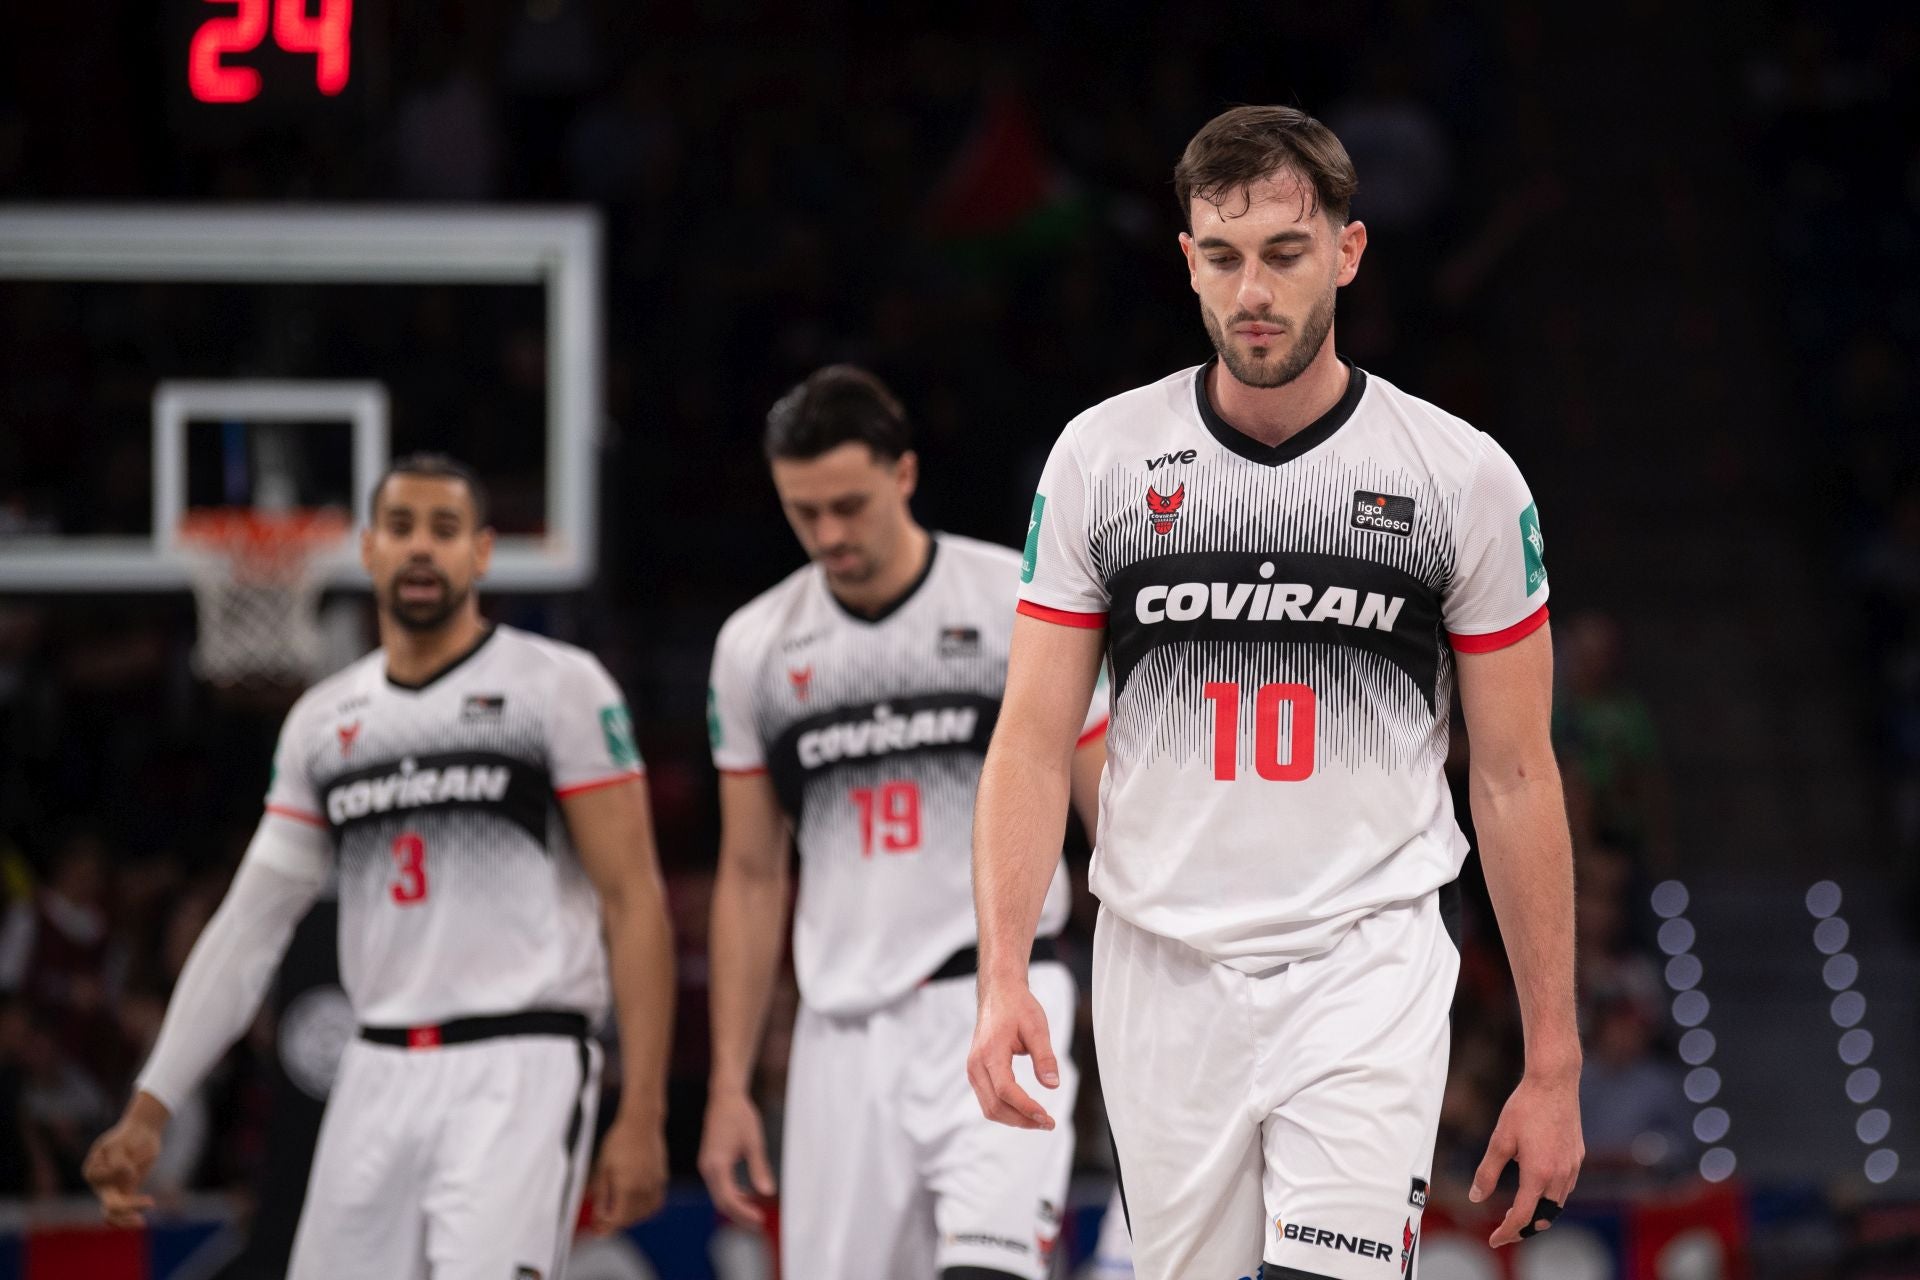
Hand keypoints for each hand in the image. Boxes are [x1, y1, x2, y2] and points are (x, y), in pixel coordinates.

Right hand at [83, 1096, 166, 1227]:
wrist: (140, 1132)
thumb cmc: (127, 1136)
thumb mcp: (120, 1142)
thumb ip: (118, 1159)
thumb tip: (127, 1176)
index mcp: (92, 1170)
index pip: (104, 1178)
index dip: (121, 1170)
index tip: (131, 1161)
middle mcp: (100, 1183)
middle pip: (108, 1203)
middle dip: (127, 1207)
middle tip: (150, 1203)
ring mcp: (112, 1189)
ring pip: (111, 1214)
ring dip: (125, 1220)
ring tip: (141, 1222)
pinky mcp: (126, 1190)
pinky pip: (121, 1212)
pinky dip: (128, 1219)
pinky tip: (141, 1222)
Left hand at [586, 1111, 666, 1233]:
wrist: (641, 1122)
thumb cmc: (620, 1140)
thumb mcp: (602, 1167)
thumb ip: (601, 1194)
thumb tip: (599, 1213)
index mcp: (628, 1186)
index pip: (619, 1218)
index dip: (607, 1226)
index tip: (598, 1227)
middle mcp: (644, 1188)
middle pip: (631, 1218)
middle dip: (617, 1223)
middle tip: (603, 1222)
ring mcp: (656, 1184)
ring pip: (645, 1213)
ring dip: (632, 1218)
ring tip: (619, 1213)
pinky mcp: (662, 1178)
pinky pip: (656, 1202)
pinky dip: (646, 1209)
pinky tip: (636, 1205)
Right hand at [696, 1089, 775, 1227]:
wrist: (725, 1097)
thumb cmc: (741, 1116)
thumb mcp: (754, 1142)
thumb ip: (759, 1168)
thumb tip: (768, 1191)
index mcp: (717, 1164)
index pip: (728, 1198)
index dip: (743, 1212)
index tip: (760, 1219)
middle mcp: (707, 1168)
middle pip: (721, 1201)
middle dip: (739, 1215)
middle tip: (759, 1224)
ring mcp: (706, 1165)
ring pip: (718, 1195)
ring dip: (735, 1206)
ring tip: (755, 1215)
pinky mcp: (709, 1162)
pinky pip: (718, 1186)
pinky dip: (731, 1195)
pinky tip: (747, 1195)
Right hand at [966, 978, 1057, 1130]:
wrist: (999, 994)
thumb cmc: (1018, 1007)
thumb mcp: (1037, 1028)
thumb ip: (1045, 1057)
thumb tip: (1053, 1085)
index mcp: (990, 1052)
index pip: (1005, 1090)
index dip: (1026, 1108)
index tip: (1047, 1117)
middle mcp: (976, 1064)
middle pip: (995, 1106)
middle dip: (1022, 1120)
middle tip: (1049, 1123)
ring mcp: (973, 1069)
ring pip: (989, 1108)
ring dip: (1014, 1119)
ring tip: (1039, 1121)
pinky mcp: (976, 1072)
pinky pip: (987, 1100)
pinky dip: (1006, 1111)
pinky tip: (1025, 1110)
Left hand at [1470, 1066, 1583, 1246]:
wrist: (1554, 1082)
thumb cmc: (1524, 1107)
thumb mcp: (1499, 1140)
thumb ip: (1487, 1172)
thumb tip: (1475, 1197)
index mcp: (1538, 1174)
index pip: (1522, 1216)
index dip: (1506, 1232)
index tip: (1493, 1239)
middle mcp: (1560, 1176)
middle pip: (1543, 1217)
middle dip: (1523, 1229)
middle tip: (1504, 1231)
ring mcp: (1572, 1167)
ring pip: (1557, 1205)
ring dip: (1539, 1214)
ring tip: (1518, 1213)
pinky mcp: (1578, 1158)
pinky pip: (1566, 1188)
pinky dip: (1551, 1198)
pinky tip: (1536, 1189)